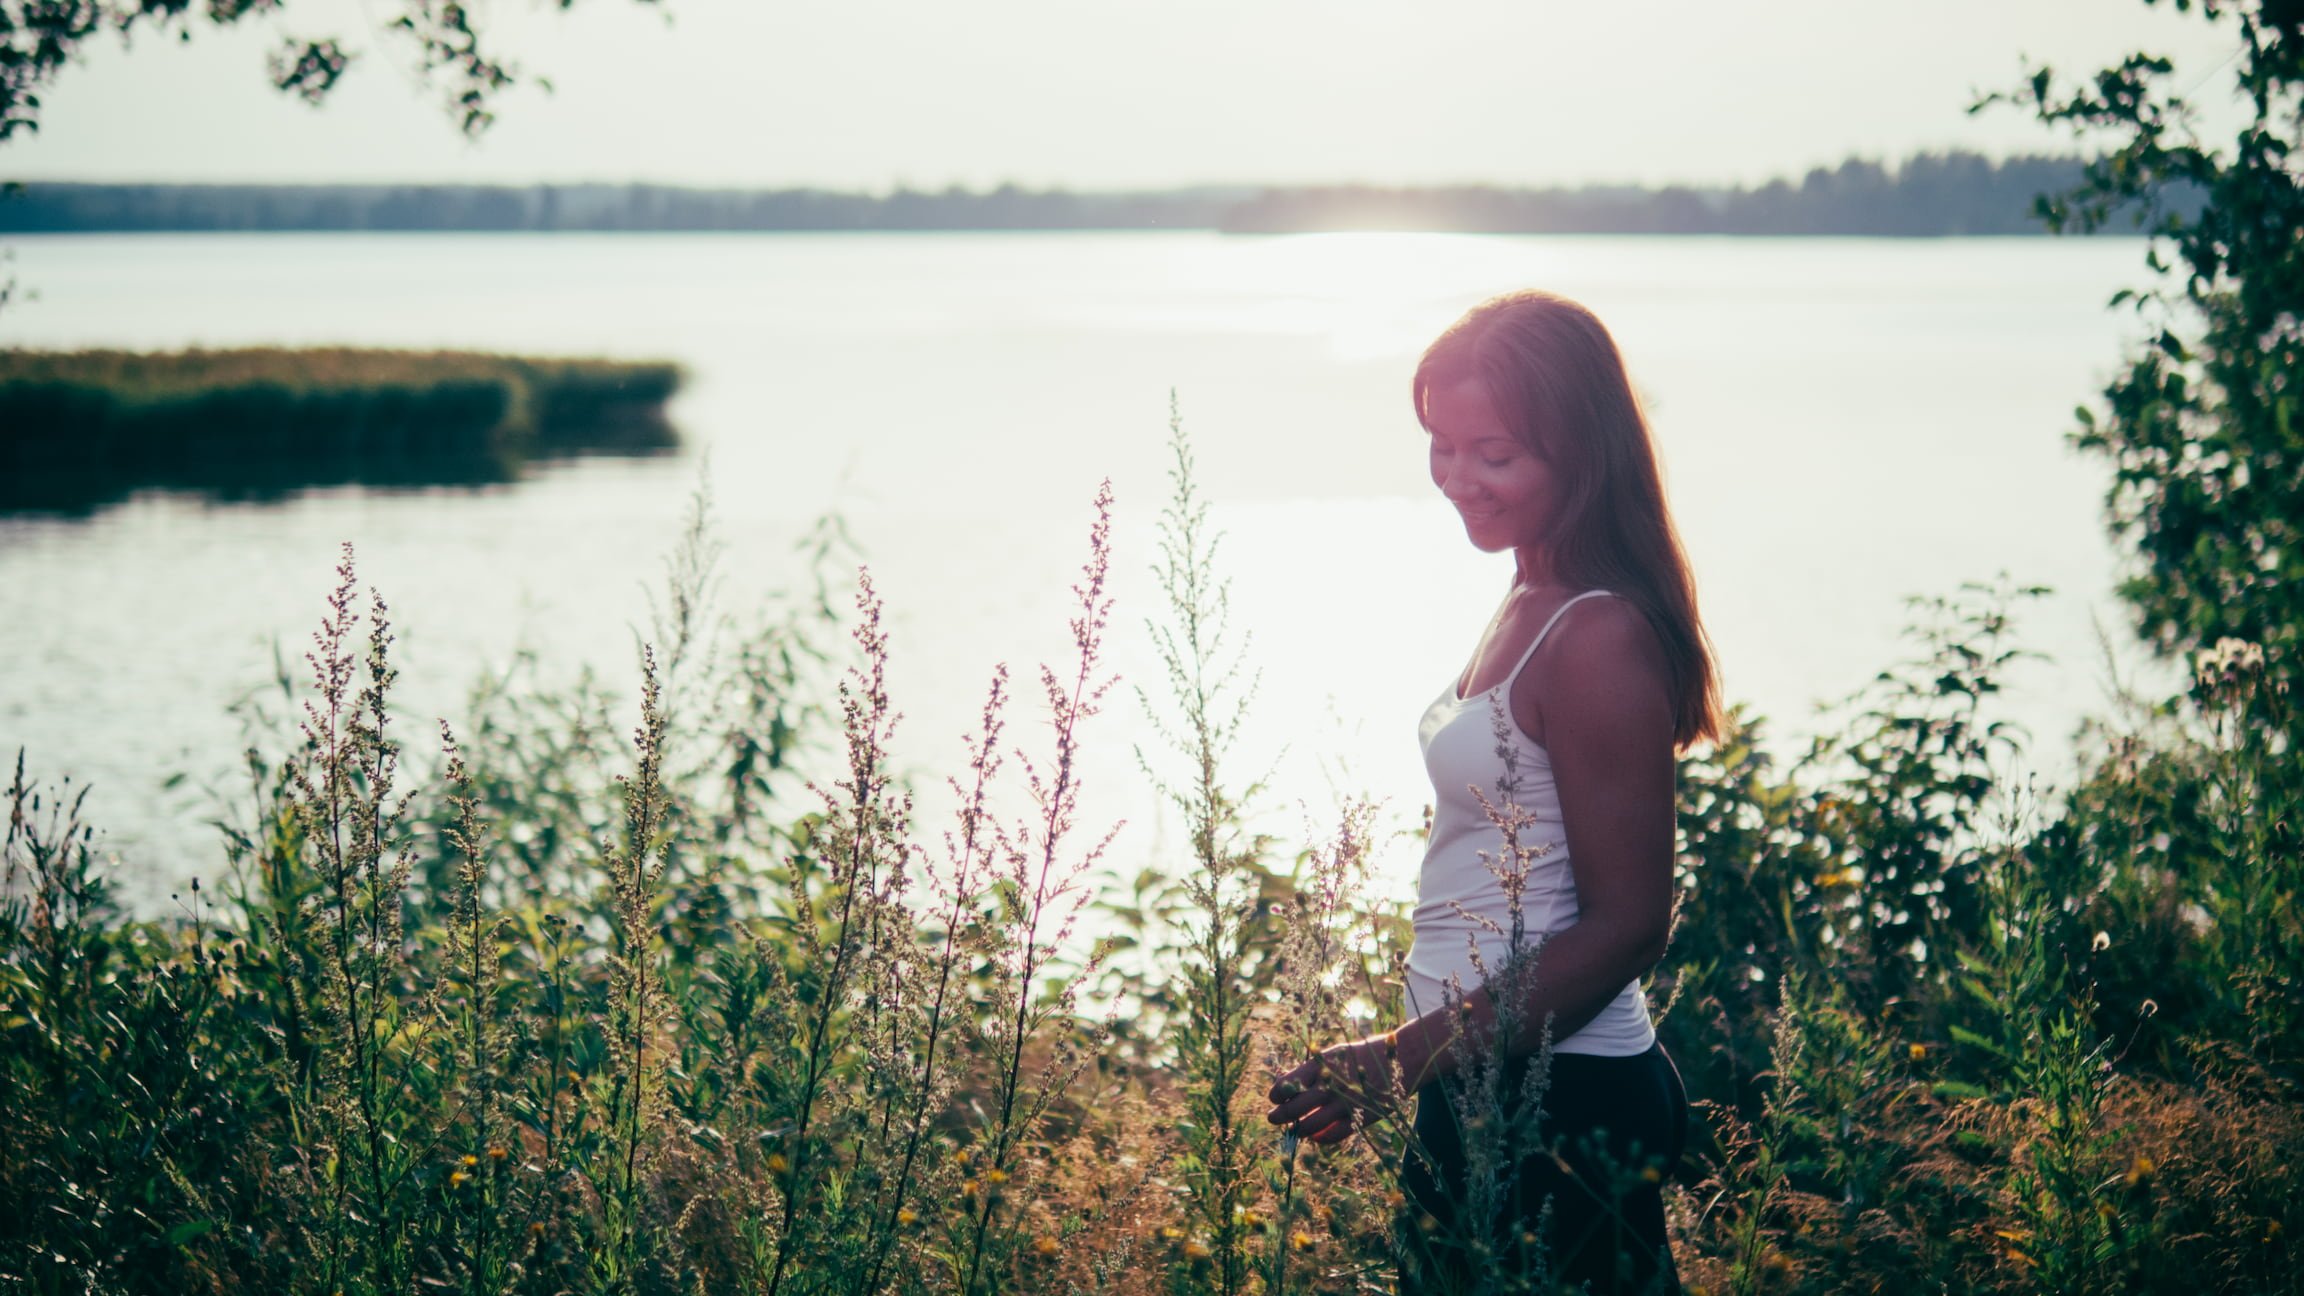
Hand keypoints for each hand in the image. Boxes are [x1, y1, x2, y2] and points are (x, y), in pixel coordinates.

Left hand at [1265, 1033, 1400, 1144]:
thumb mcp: (1333, 1054)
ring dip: (1297, 1130)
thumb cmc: (1361, 1055)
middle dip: (1279, 1116)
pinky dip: (1320, 1139)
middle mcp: (1331, 1085)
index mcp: (1322, 1065)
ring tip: (1293, 1129)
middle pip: (1295, 1108)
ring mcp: (1345, 1104)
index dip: (1276, 1093)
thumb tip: (1281, 1082)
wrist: (1401, 1059)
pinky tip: (1315, 1136)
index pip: (1288, 1083)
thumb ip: (1309, 1069)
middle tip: (1272, 1118)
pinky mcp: (1359, 1119)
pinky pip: (1333, 1135)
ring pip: (1310, 1126)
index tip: (1272, 1098)